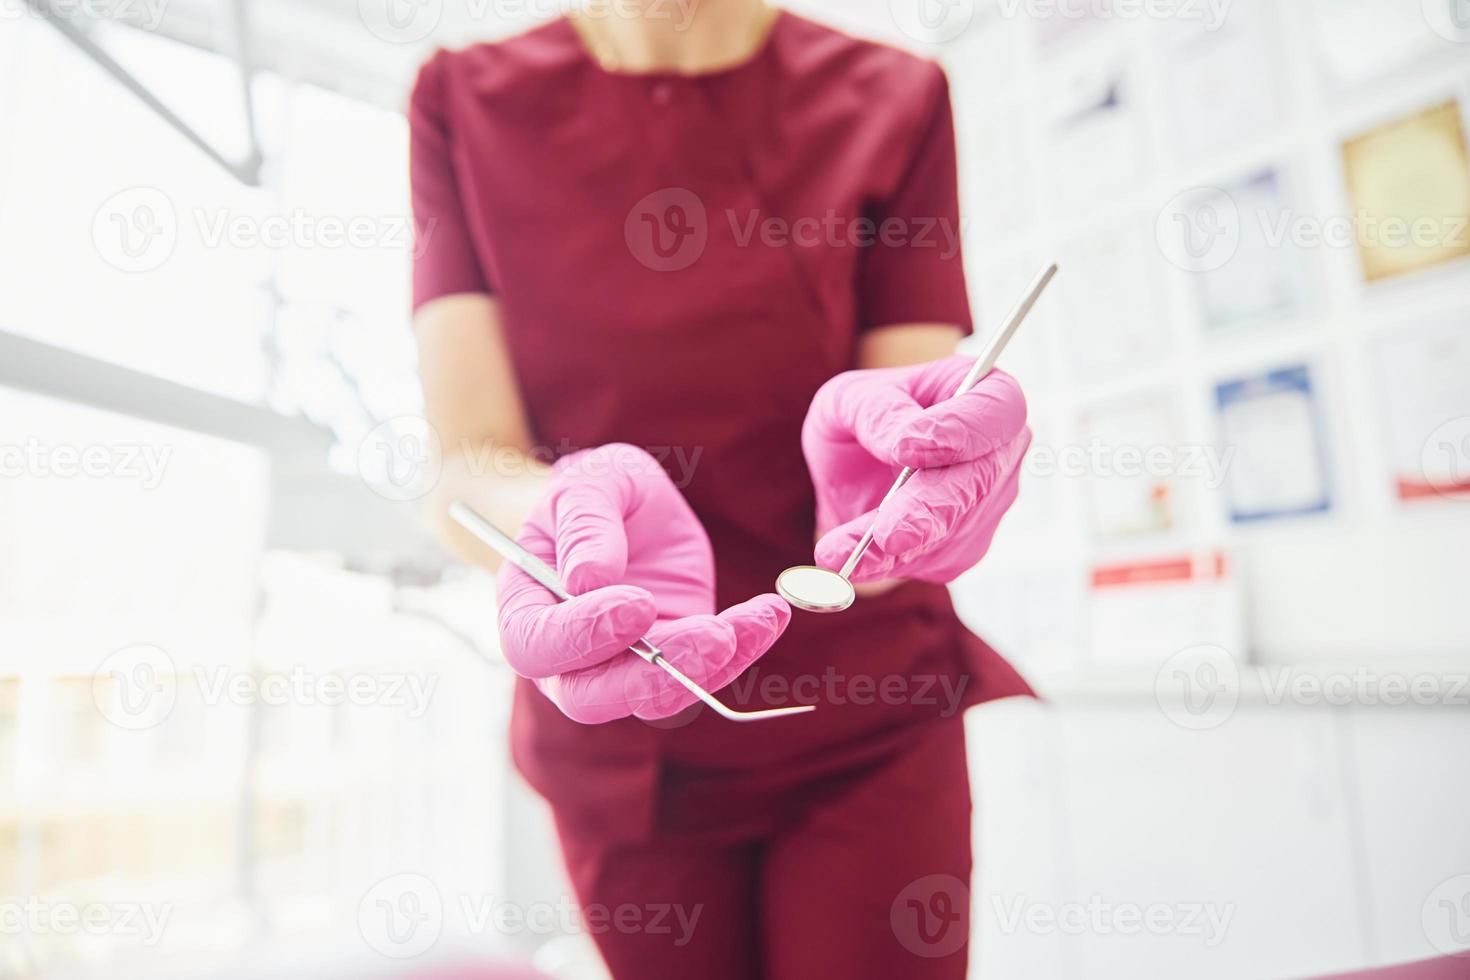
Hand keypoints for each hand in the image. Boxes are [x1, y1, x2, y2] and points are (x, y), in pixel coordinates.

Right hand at [496, 444, 789, 723]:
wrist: (634, 506)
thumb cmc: (599, 491)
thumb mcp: (591, 483)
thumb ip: (585, 524)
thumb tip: (588, 580)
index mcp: (526, 607)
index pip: (536, 645)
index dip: (582, 635)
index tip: (636, 605)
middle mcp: (565, 654)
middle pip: (590, 697)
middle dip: (653, 676)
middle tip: (712, 637)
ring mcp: (620, 666)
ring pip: (656, 696)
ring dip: (710, 667)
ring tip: (756, 620)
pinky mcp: (671, 661)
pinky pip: (703, 673)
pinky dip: (742, 649)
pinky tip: (769, 615)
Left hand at [802, 357, 1030, 583]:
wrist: (853, 466)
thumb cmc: (860, 415)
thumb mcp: (849, 398)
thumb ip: (877, 412)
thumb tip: (904, 443)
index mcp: (984, 392)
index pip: (997, 409)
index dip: (961, 430)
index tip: (908, 448)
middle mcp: (999, 450)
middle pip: (978, 482)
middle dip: (929, 509)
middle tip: (887, 533)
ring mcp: (988, 503)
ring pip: (951, 531)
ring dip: (895, 548)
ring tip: (837, 553)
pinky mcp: (964, 547)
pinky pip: (930, 560)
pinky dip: (885, 564)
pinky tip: (846, 561)